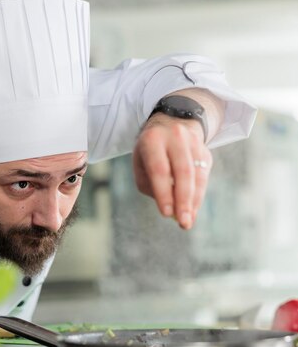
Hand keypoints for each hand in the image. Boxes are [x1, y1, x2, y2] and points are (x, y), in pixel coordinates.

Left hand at [132, 113, 212, 228]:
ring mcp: (193, 142)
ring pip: (197, 175)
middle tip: (184, 223)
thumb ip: (152, 187)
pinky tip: (193, 210)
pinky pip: (204, 176)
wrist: (170, 124)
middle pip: (183, 172)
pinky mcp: (205, 150)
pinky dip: (198, 196)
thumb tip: (171, 211)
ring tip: (188, 221)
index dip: (164, 193)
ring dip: (194, 202)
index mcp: (153, 139)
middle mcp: (175, 137)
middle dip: (184, 201)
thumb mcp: (141, 165)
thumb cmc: (150, 152)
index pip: (159, 169)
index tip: (166, 213)